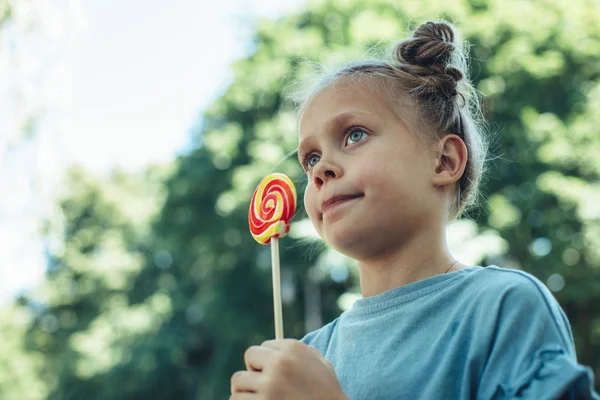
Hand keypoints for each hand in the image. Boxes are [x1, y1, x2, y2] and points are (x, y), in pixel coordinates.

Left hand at [230, 339, 347, 399]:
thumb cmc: (327, 393)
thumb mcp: (320, 363)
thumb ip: (299, 352)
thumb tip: (276, 348)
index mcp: (292, 349)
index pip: (263, 346)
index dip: (265, 361)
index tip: (271, 372)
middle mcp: (279, 362)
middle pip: (249, 356)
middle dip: (253, 370)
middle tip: (261, 384)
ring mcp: (269, 385)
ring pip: (238, 380)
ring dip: (245, 389)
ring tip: (257, 397)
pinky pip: (236, 399)